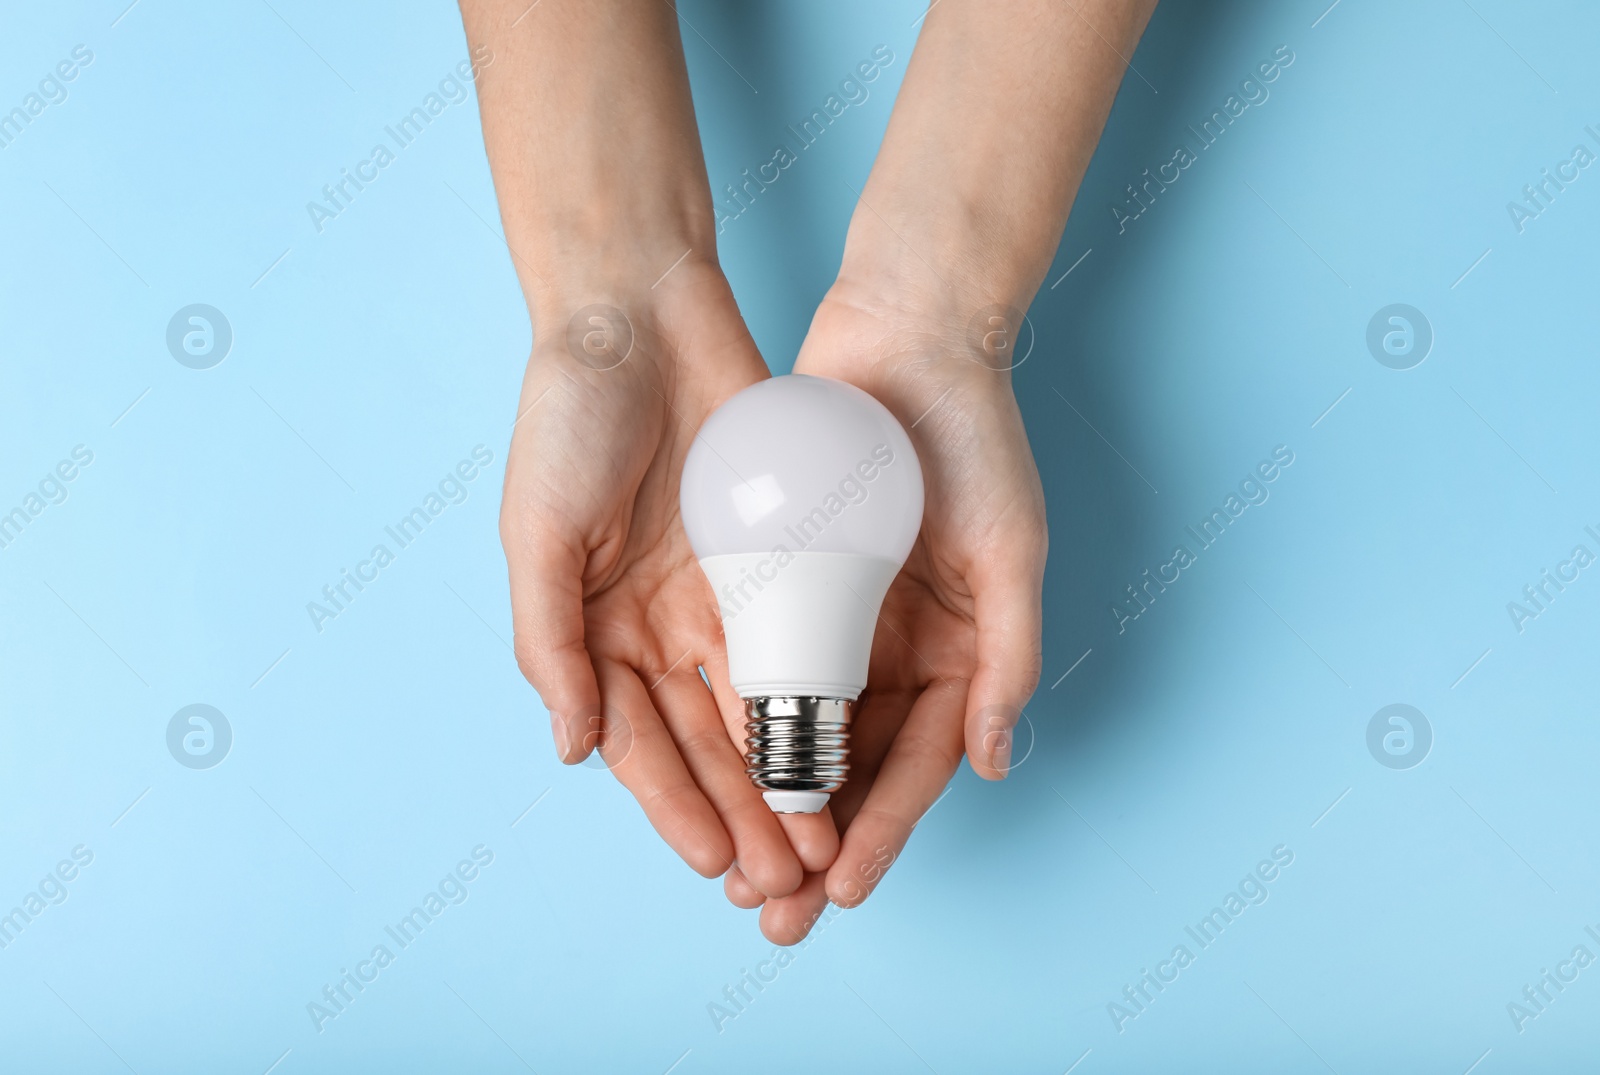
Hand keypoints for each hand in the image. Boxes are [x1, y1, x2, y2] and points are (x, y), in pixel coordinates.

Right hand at [501, 258, 838, 899]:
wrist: (641, 312)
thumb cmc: (568, 417)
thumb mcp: (537, 532)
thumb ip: (551, 643)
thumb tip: (572, 751)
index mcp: (595, 630)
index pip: (640, 743)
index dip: (676, 807)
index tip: (717, 864)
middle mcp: (660, 624)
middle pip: (708, 742)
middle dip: (745, 813)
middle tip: (785, 878)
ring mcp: (722, 591)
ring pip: (763, 706)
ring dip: (790, 777)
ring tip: (822, 840)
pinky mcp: (777, 552)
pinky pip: (803, 637)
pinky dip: (821, 696)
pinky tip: (850, 747)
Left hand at [720, 277, 1047, 941]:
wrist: (907, 337)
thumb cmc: (977, 439)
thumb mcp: (1011, 549)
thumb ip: (1008, 658)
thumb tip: (990, 765)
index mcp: (956, 653)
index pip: (915, 765)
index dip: (881, 832)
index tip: (842, 891)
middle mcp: (894, 648)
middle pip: (848, 768)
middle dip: (810, 845)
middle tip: (771, 915)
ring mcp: (836, 615)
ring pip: (793, 731)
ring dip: (762, 803)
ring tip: (729, 869)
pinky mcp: (784, 577)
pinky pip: (756, 662)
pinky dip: (734, 720)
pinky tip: (702, 767)